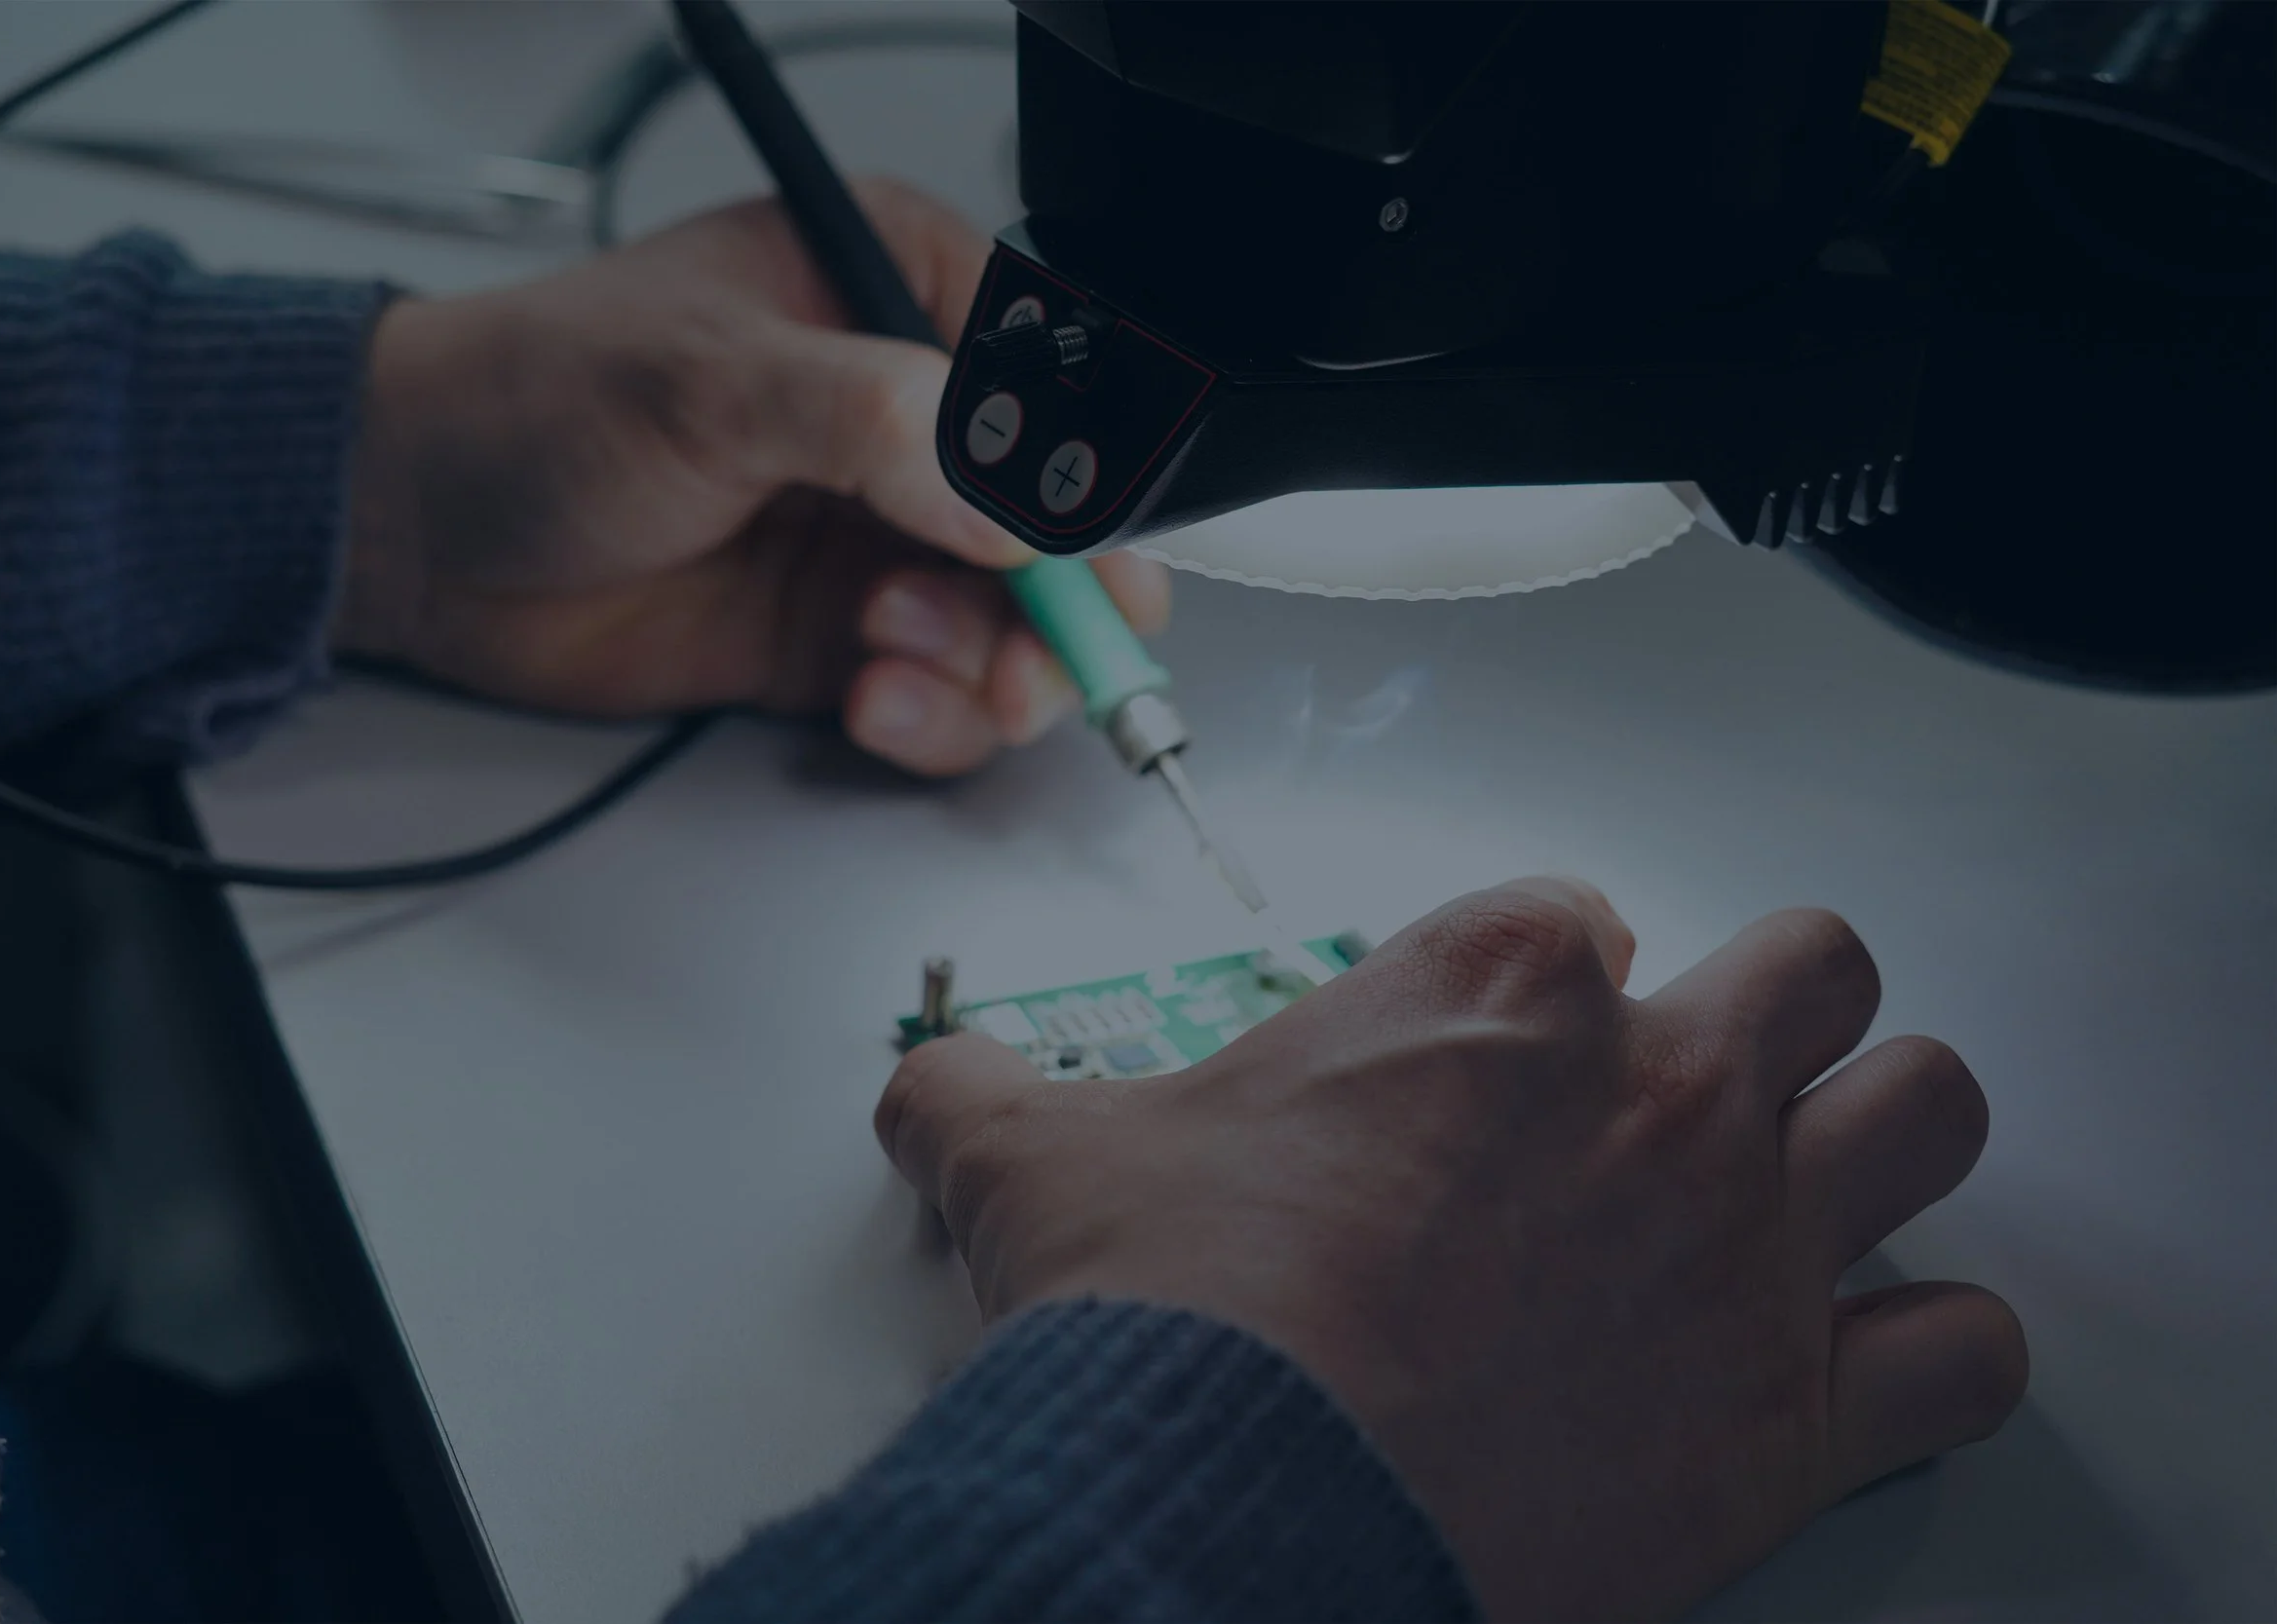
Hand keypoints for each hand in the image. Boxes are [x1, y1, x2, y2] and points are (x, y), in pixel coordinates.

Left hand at [335, 179, 1167, 774]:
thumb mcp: (712, 379)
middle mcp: (906, 422)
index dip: (1083, 487)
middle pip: (1058, 529)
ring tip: (889, 656)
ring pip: (1016, 627)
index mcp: (896, 292)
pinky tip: (870, 699)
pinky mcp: (842, 635)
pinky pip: (944, 693)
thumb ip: (876, 426)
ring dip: (984, 668)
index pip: (1053, 386)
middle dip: (1057, 609)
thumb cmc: (534, 399)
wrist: (417, 530)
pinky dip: (931, 716)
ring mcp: (880, 536)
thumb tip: (1010, 503)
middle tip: (1033, 658)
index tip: (1072, 562)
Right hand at [877, 880, 2027, 1618]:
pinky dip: (1933, 1353)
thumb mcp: (1037, 1165)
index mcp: (1496, 983)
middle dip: (1759, 1008)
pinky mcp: (1793, 1410)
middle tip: (1684, 1080)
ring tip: (1814, 1179)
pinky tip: (1869, 1364)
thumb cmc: (1176, 1321)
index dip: (1539, 977)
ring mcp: (1742, 1237)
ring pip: (1926, 1105)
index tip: (1493, 1053)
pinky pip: (1963, 1349)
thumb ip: (984, 1093)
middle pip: (1805, 963)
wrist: (1229, 1505)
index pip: (1576, 913)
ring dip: (1883, 1133)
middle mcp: (1653, 1083)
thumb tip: (930, 1087)